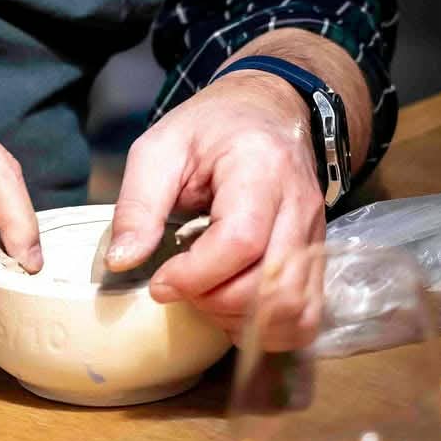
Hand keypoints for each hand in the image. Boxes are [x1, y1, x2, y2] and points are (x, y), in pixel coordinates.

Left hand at [102, 70, 323, 339]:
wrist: (267, 109)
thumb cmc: (211, 127)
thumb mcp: (160, 148)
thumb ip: (138, 204)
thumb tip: (122, 262)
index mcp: (260, 168)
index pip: (240, 241)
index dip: (196, 275)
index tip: (159, 282)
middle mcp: (299, 205)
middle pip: (272, 284)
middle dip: (216, 302)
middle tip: (180, 288)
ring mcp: (315, 234)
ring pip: (294, 308)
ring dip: (243, 321)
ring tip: (206, 298)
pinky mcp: (318, 257)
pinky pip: (307, 315)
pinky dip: (271, 331)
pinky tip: (236, 311)